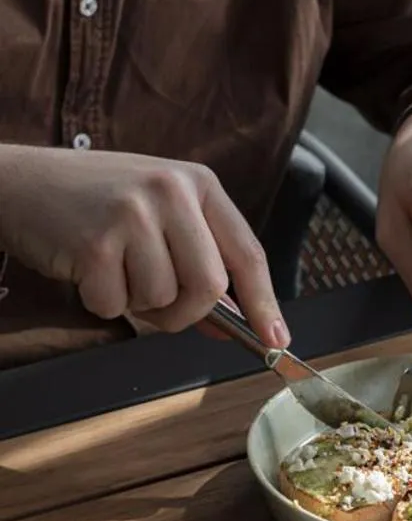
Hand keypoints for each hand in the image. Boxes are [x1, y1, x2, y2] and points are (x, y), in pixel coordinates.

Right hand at [0, 146, 287, 345]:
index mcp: (198, 183)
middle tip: (156, 303)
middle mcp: (171, 191)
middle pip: (209, 287)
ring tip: (115, 269)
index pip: (247, 253)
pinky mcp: (96, 242)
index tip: (277, 337)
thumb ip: (200, 264)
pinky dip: (102, 302)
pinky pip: (117, 305)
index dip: (264, 302)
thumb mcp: (159, 216)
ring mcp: (133, 214)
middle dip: (186, 312)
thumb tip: (237, 324)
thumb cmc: (96, 203)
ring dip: (138, 304)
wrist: (22, 182)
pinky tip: (87, 267)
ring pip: (163, 301)